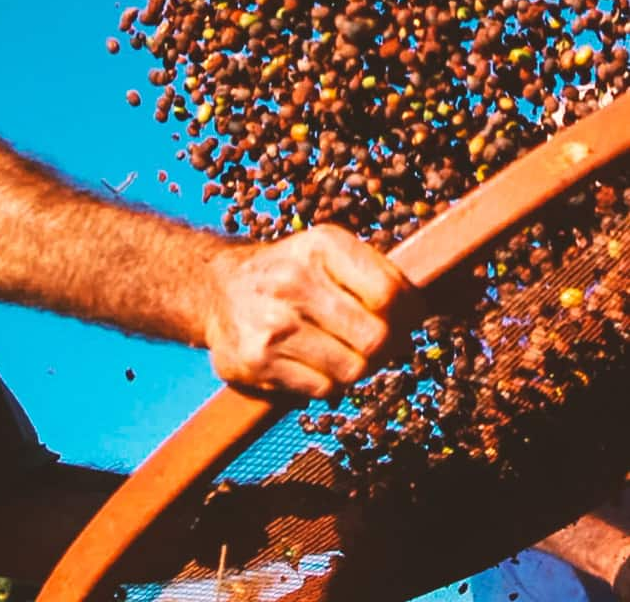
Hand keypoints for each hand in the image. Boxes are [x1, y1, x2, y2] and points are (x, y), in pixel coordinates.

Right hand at [203, 224, 417, 396]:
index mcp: (319, 246)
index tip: (405, 319)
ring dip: (355, 367)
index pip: (389, 292)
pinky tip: (312, 362)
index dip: (408, 314)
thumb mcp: (327, 252)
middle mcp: (293, 281)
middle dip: (385, 347)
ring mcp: (273, 323)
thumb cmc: (288, 272)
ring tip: (341, 351)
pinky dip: (327, 382)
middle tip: (377, 344)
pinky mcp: (257, 360)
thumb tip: (419, 313)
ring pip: (353, 369)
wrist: (217, 287)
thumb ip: (375, 274)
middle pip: (376, 338)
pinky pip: (322, 389)